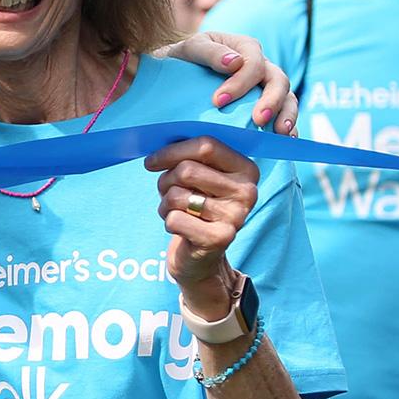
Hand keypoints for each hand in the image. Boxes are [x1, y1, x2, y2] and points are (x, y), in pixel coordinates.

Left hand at [148, 137, 259, 290]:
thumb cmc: (196, 207)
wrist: (202, 257)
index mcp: (246, 169)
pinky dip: (168, 222)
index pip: (207, 145)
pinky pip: (174, 219)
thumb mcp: (200, 177)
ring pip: (177, 195)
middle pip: (187, 170)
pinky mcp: (220, 239)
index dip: (172, 150)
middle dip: (166, 180)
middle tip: (166, 191)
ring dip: (165, 203)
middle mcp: (247, 191)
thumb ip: (188, 156)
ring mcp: (236, 216)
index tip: (151, 161)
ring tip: (174, 210)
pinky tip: (180, 228)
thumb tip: (156, 141)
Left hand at [165, 30, 299, 134]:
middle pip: (278, 81)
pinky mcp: (268, 107)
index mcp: (246, 48)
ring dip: (287, 115)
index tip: (218, 101)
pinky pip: (285, 116)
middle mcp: (262, 66)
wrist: (177, 75)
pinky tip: (283, 142)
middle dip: (271, 101)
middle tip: (259, 120)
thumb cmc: (184, 60)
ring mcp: (268, 87)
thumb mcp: (192, 49)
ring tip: (281, 133)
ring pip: (288, 98)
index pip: (253, 64)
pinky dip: (289, 128)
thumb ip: (210, 52)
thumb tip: (234, 62)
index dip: (240, 83)